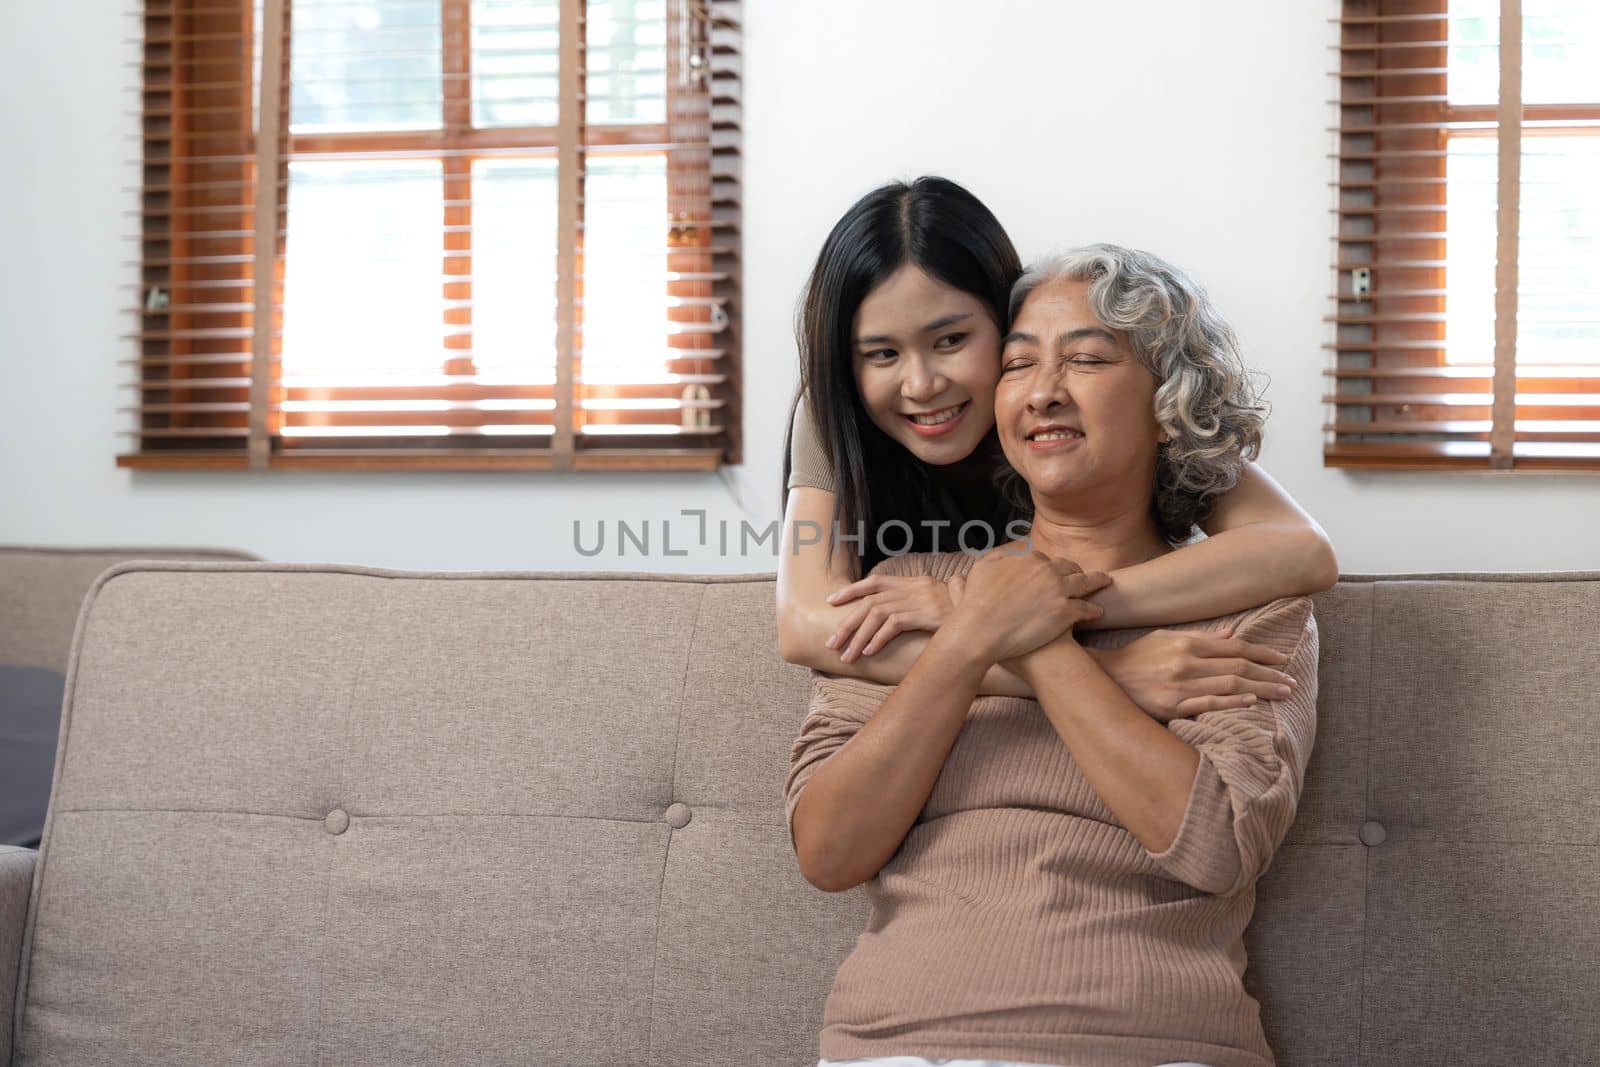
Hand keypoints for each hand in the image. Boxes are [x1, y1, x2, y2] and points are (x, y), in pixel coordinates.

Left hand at [824, 573, 956, 662]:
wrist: (987, 615)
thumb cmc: (959, 614)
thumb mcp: (933, 604)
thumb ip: (912, 606)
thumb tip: (889, 619)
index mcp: (912, 582)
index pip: (875, 582)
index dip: (851, 591)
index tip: (832, 601)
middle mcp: (912, 587)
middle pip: (869, 602)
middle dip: (847, 623)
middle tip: (832, 643)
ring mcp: (919, 599)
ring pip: (877, 614)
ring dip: (858, 637)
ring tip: (847, 656)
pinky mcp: (926, 614)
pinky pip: (895, 624)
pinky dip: (879, 638)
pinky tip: (870, 652)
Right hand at [945, 548, 1110, 666]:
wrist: (980, 631)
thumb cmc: (976, 603)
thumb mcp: (981, 569)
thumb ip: (996, 558)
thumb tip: (1004, 555)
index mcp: (1028, 559)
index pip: (1045, 559)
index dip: (1050, 566)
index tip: (1053, 570)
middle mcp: (1047, 571)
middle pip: (1069, 567)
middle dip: (1077, 569)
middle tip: (1083, 573)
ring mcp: (1058, 592)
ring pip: (1085, 583)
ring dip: (1097, 581)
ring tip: (1105, 582)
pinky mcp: (1065, 613)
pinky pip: (1086, 609)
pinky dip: (1093, 610)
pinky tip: (1097, 612)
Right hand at [1097, 626, 1296, 723]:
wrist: (1104, 678)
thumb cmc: (1137, 657)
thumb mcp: (1165, 638)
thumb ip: (1200, 638)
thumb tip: (1231, 636)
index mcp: (1187, 643)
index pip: (1235, 647)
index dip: (1263, 653)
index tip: (1283, 660)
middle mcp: (1187, 662)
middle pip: (1239, 667)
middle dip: (1270, 674)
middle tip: (1292, 682)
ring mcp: (1180, 686)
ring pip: (1230, 685)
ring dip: (1261, 689)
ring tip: (1283, 693)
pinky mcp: (1172, 706)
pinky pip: (1209, 703)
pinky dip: (1232, 701)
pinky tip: (1252, 702)